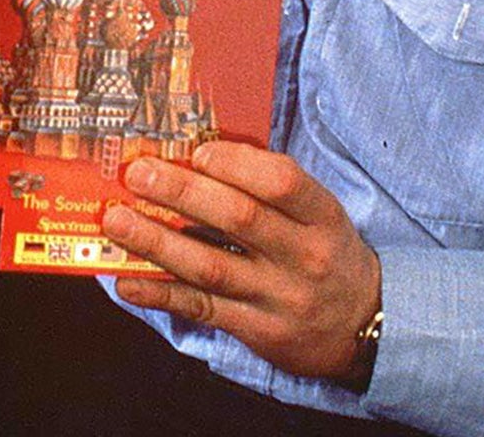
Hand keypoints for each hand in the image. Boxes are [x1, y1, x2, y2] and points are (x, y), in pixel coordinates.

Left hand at [101, 141, 381, 383]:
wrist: (366, 326)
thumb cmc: (326, 252)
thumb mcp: (319, 215)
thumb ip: (270, 188)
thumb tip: (198, 157)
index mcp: (322, 217)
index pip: (282, 182)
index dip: (236, 164)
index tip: (196, 152)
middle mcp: (303, 257)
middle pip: (239, 218)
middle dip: (182, 192)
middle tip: (138, 174)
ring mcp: (279, 297)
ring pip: (211, 266)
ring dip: (157, 242)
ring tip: (116, 220)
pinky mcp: (258, 331)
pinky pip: (202, 309)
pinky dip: (161, 293)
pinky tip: (128, 279)